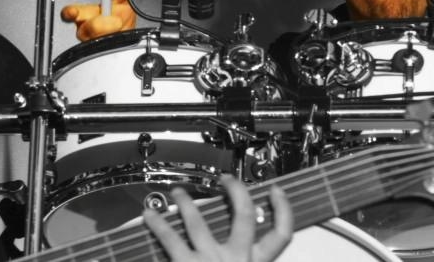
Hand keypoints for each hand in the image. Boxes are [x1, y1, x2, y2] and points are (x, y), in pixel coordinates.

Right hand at [60, 0, 136, 41]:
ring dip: (111, 30)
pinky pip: (106, 48)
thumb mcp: (124, 1)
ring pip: (97, 39)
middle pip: (84, 29)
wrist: (126, 37)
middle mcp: (85, 29)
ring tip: (119, 25)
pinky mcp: (100, 52)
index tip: (72, 12)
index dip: (69, 13)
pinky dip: (115, 41)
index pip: (70, 13)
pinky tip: (119, 36)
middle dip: (99, 24)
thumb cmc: (120, 19)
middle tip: (115, 21)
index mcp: (85, 14)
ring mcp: (92, 42)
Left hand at [143, 176, 292, 261]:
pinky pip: (171, 240)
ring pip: (200, 222)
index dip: (283, 209)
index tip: (276, 191)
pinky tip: (150, 216)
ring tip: (180, 192)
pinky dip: (159, 225)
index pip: (281, 234)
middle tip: (227, 180)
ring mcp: (208, 261)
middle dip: (236, 191)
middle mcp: (236, 260)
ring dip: (188, 203)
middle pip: (243, 215)